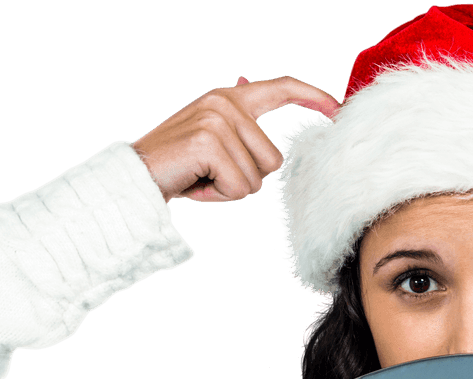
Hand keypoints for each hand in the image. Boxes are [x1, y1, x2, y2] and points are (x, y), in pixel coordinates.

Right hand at [132, 75, 339, 203]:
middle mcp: (225, 102)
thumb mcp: (212, 140)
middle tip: (211, 175)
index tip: (337, 108)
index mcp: (230, 98)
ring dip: (231, 189)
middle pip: (273, 159)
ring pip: (257, 177)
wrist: (135, 178)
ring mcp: (217, 120)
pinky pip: (239, 187)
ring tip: (202, 178)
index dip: (312, 97)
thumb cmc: (178, 167)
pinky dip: (219, 195)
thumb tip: (256, 100)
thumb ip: (239, 126)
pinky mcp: (210, 142)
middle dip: (245, 179)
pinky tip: (196, 184)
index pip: (280, 88)